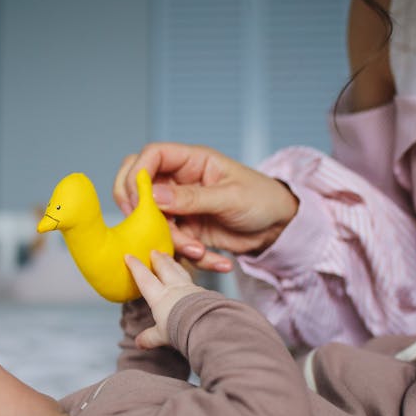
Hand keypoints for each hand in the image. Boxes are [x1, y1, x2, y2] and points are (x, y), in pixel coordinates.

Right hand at [113, 142, 298, 271]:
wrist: (278, 228)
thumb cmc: (262, 199)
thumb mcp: (230, 197)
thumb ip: (191, 197)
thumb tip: (153, 196)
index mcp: (191, 161)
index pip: (151, 156)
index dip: (138, 175)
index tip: (141, 200)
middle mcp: (179, 182)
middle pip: (137, 185)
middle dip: (139, 210)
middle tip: (150, 228)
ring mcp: (180, 207)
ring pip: (152, 221)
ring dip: (172, 240)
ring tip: (199, 250)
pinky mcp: (186, 230)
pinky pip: (173, 244)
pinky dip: (189, 255)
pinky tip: (215, 259)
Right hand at [124, 250, 203, 348]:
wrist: (205, 324)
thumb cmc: (180, 329)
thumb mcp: (162, 336)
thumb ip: (150, 337)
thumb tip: (139, 343)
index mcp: (160, 297)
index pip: (144, 278)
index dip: (135, 266)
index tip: (128, 256)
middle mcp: (174, 288)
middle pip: (164, 268)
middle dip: (158, 258)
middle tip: (154, 251)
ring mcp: (190, 288)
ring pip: (180, 270)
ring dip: (173, 263)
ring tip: (170, 257)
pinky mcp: (203, 293)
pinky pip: (193, 281)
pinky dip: (188, 277)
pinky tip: (190, 280)